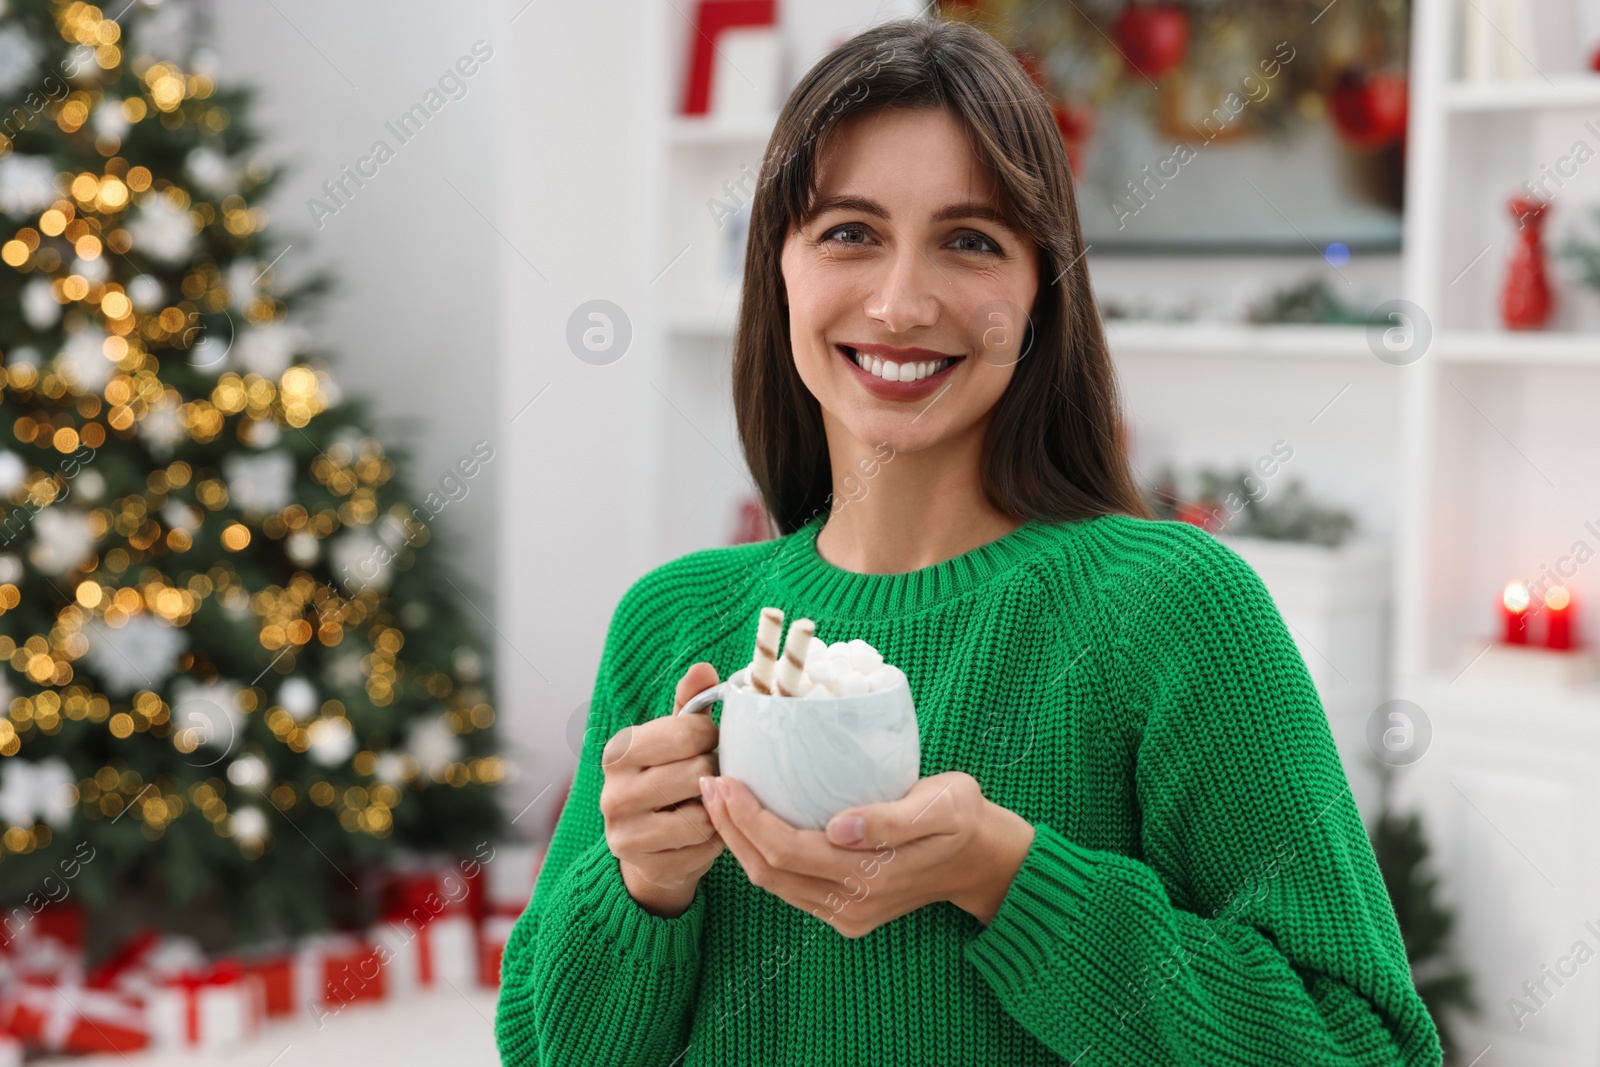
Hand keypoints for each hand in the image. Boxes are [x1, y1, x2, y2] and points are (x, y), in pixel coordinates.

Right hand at [600, 662, 723, 918]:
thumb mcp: (675, 739)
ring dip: (716, 811)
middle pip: (695, 774)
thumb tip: (703, 669)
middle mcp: (613, 793)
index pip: (685, 733)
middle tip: (713, 775)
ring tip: (709, 804)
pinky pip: (703, 851)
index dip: (712, 737)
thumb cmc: (668, 779)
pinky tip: (705, 835)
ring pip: (701, 817)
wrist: (650, 846)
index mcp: (619, 752)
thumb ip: (689, 705)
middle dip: (715, 774)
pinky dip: (713, 842)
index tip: (712, 743)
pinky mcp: (647, 868)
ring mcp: (625, 835)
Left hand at [700, 770, 1035, 936]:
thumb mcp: (943, 805)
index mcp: (869, 877)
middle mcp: (850, 904)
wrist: (984, 860)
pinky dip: (760, 854)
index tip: (725, 779)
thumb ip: (893, 819)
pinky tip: (749, 822)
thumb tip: (839, 827)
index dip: (747, 818)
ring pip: (772, 883)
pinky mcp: (844, 911)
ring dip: (738, 842)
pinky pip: (788, 886)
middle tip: (708, 782)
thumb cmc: (963, 819)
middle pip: (767, 870)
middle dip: (730, 828)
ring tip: (718, 799)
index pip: (786, 850)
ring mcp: (845, 912)